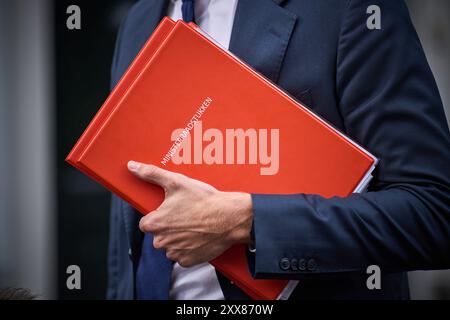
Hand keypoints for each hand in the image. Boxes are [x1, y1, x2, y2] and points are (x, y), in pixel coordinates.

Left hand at [127, 161, 253, 266]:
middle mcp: (161, 241)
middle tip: (186, 216)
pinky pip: (182, 256)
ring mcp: (175, 253)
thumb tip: (132, 166)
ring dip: (178, 239)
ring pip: (170, 246)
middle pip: (158, 235)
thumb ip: (150, 174)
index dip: (159, 216)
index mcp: (155, 223)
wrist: (230, 218)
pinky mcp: (188, 261)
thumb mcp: (176, 182)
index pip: (146, 223)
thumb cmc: (203, 200)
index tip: (171, 211)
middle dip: (169, 228)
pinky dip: (188, 249)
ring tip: (194, 225)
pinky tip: (198, 237)